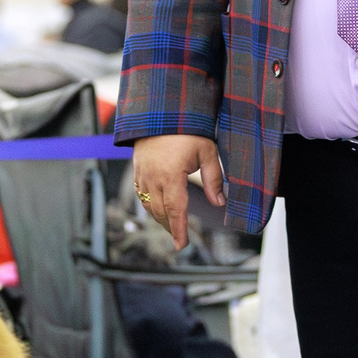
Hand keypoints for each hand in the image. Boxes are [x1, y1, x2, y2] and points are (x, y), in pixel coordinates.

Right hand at [132, 134, 225, 248]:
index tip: (181, 246)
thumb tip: (219, 203)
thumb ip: (214, 179)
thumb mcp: (207, 151)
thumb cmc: (187, 130)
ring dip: (161, 219)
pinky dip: (149, 207)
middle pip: (161, 212)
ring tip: (172, 227)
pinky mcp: (137, 171)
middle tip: (180, 239)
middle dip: (171, 228)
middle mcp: (154, 178)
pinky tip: (158, 210)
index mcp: (171, 175)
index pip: (176, 210)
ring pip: (149, 206)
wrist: (161, 112)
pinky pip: (141, 196)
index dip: (179, 230)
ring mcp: (143, 175)